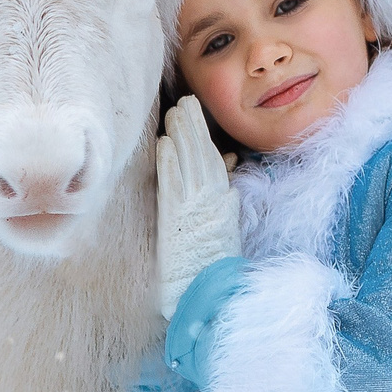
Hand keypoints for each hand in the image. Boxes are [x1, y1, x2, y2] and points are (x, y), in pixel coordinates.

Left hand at [155, 95, 241, 318]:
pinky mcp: (175, 219)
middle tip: (184, 102)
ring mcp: (192, 207)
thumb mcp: (227, 223)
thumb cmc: (214, 260)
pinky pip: (172, 185)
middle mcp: (210, 199)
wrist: (207, 289)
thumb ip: (227, 192)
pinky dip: (168, 163)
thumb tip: (228, 162)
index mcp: (223, 199)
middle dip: (192, 127)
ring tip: (173, 114)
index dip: (202, 134)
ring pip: (186, 164)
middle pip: (200, 155)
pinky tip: (163, 144)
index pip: (212, 159)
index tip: (194, 113)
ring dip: (180, 137)